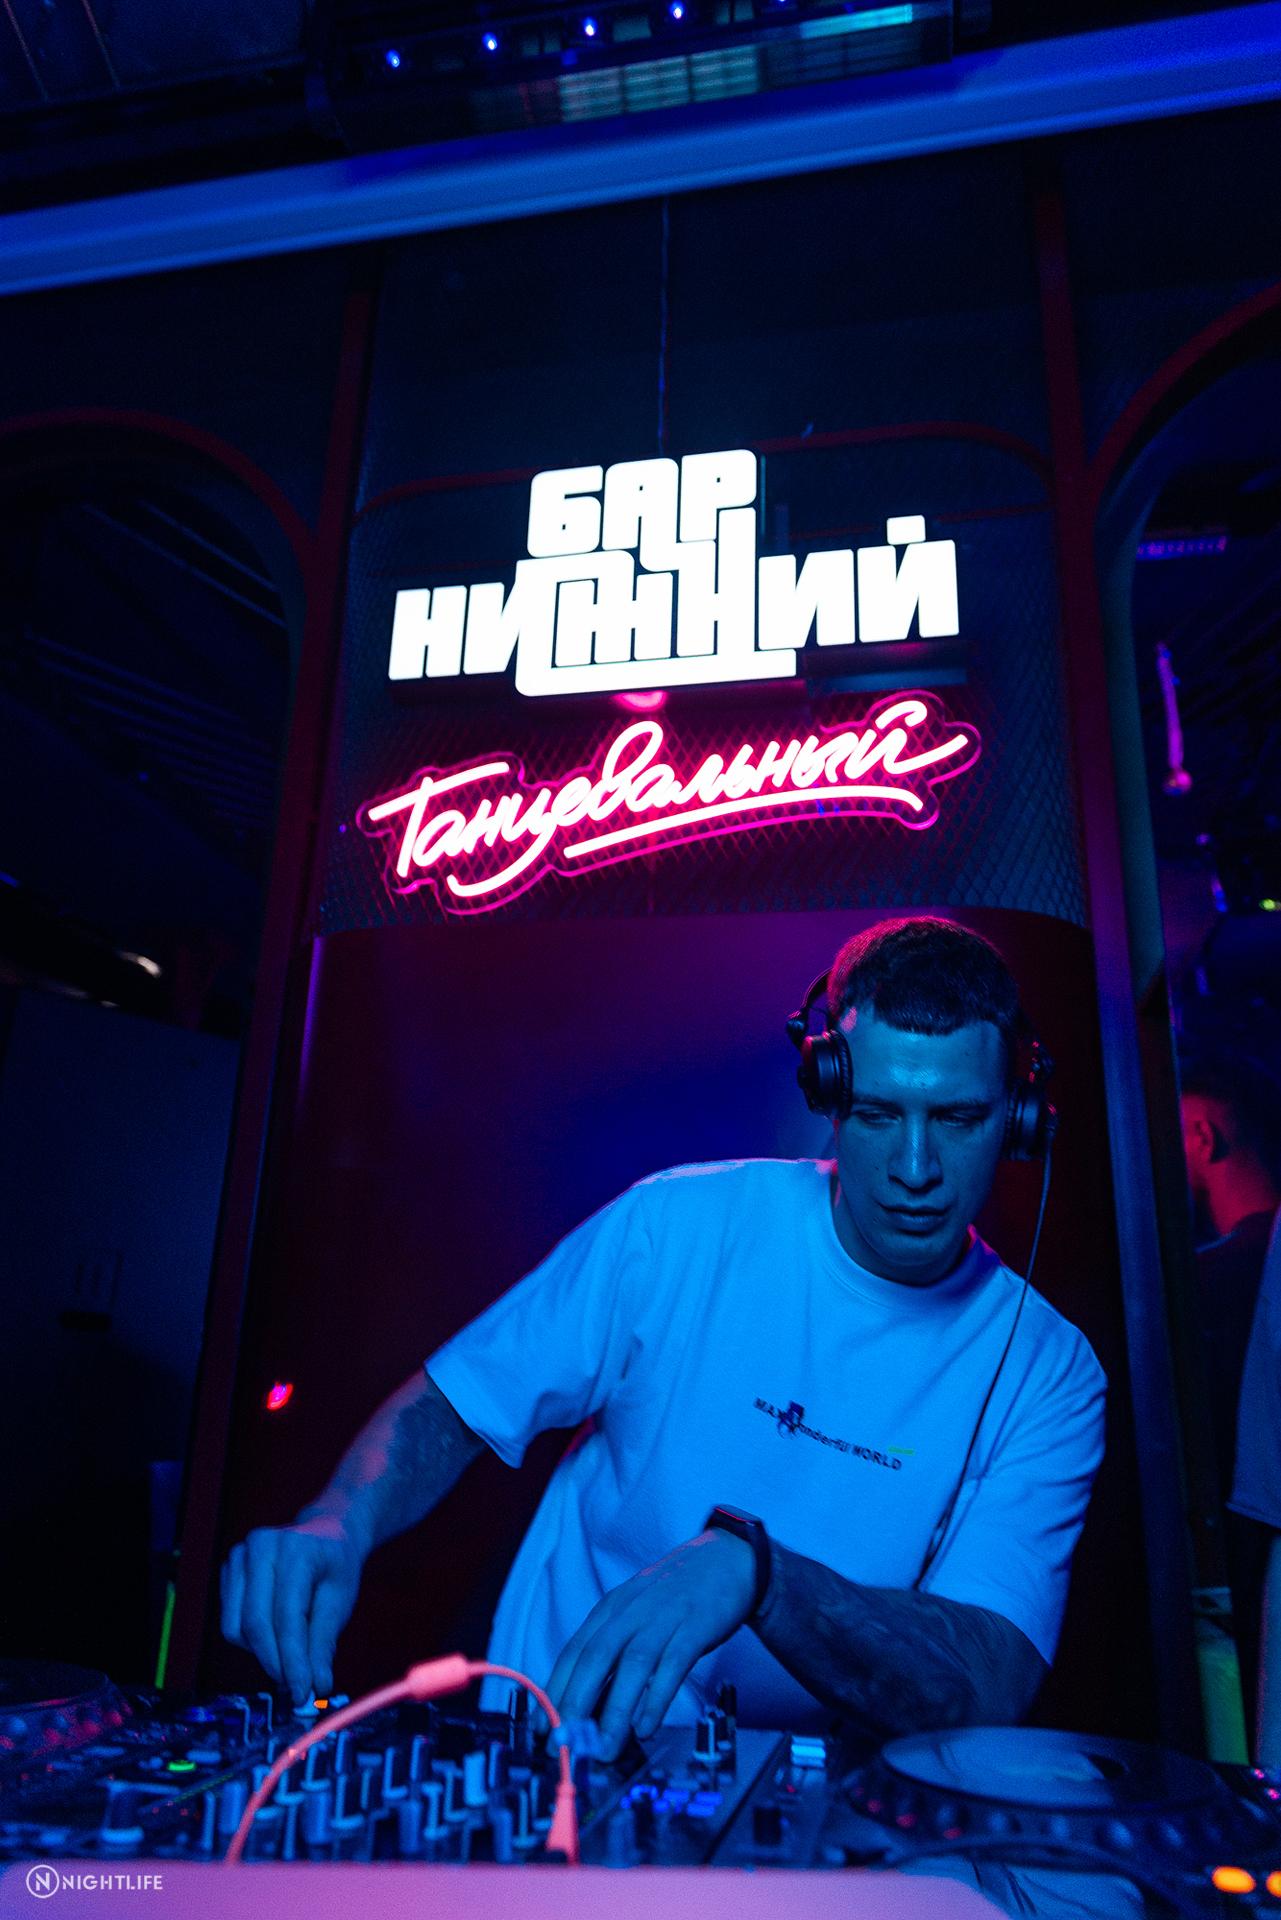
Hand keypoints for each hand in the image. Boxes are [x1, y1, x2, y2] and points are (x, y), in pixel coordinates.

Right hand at [220, 1514, 364, 1705]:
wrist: (324, 1532)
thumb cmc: (335, 1565)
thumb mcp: (341, 1600)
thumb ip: (324, 1643)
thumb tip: (316, 1687)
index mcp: (296, 1549)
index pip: (288, 1617)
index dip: (293, 1661)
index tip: (303, 1692)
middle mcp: (261, 1546)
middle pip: (256, 1623)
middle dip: (275, 1662)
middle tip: (295, 1687)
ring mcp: (239, 1555)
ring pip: (236, 1626)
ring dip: (261, 1653)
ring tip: (288, 1656)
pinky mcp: (227, 1569)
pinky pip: (230, 1620)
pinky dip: (250, 1639)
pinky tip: (274, 1634)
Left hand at [547, 1529, 754, 1759]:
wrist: (726, 1559)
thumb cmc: (675, 1596)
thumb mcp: (636, 1613)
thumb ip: (615, 1649)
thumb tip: (590, 1701)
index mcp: (611, 1609)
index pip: (574, 1651)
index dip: (556, 1690)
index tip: (544, 1728)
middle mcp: (631, 1612)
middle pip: (596, 1657)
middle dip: (576, 1702)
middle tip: (567, 1744)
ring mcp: (663, 1618)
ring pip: (632, 1664)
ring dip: (616, 1710)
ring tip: (605, 1748)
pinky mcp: (695, 1626)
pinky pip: (672, 1664)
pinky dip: (657, 1697)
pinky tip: (646, 1726)